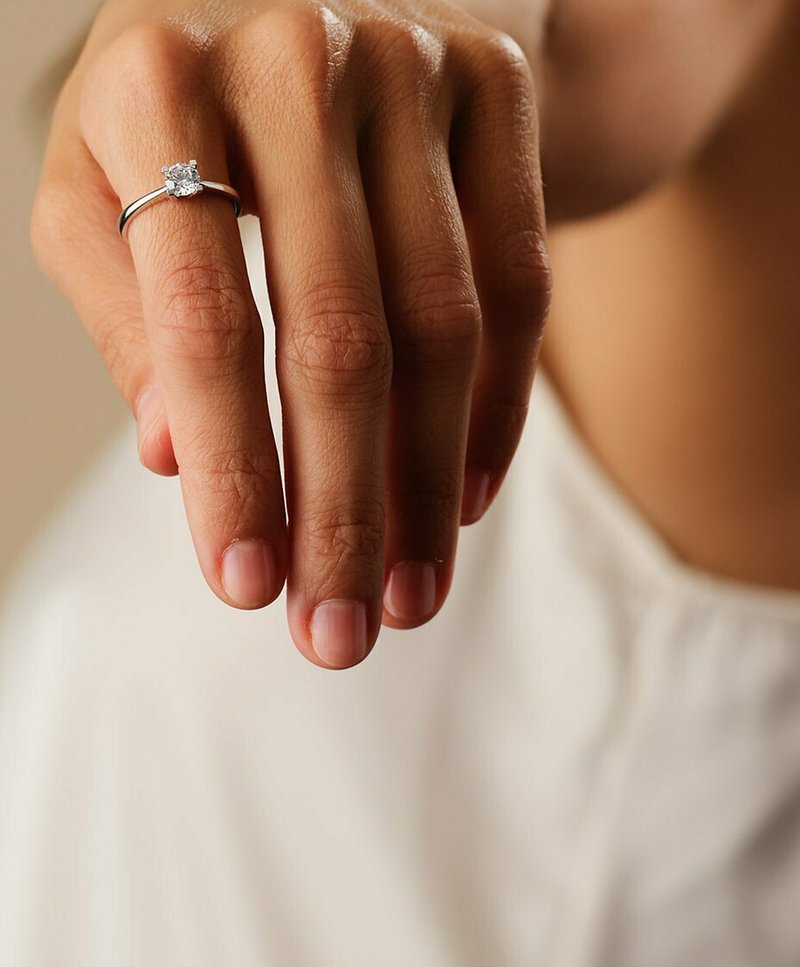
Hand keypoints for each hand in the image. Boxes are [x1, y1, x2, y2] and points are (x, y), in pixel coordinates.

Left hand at [31, 0, 550, 668]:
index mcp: (156, 78)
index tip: (246, 589)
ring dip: (426, 487)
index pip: (201, 315)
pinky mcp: (499, 87)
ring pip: (446, 322)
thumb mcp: (104, 185)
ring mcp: (413, 63)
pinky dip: (499, 410)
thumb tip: (177, 459)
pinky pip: (521, 279)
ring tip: (408, 598)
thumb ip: (123, 310)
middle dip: (343, 510)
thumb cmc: (187, 114)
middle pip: (340, 335)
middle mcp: (294, 59)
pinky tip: (463, 502)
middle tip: (339, 636)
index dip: (235, 468)